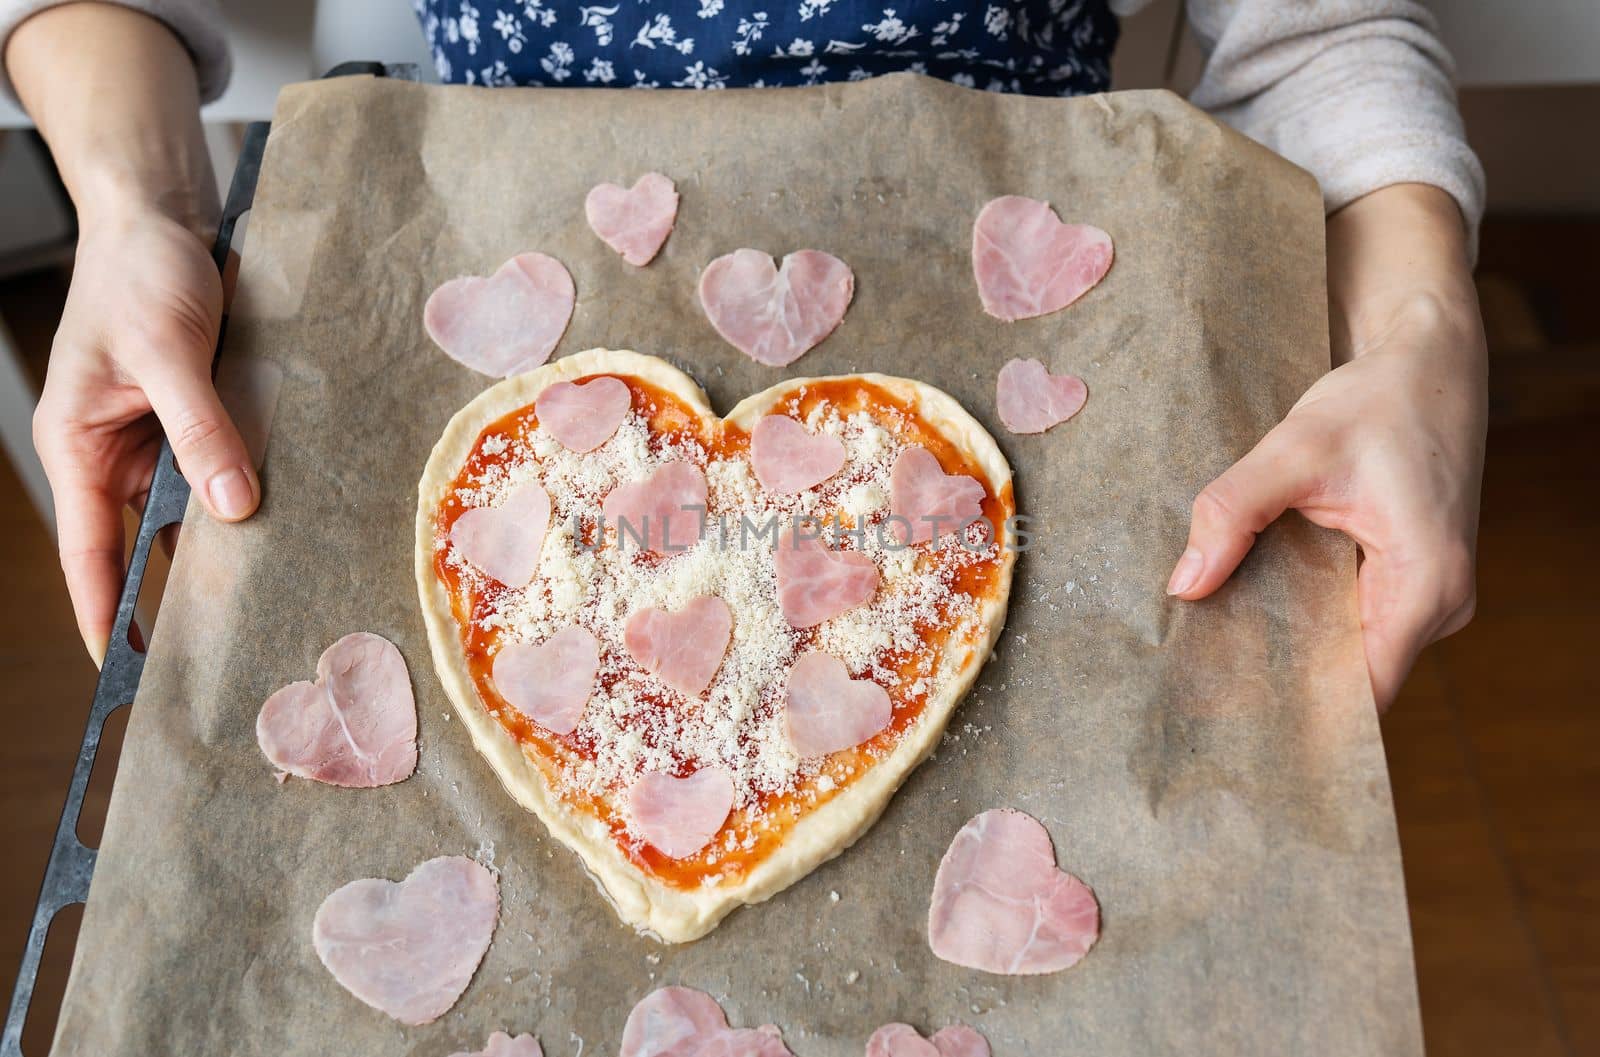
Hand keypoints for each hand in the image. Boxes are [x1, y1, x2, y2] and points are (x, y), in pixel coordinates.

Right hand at [32, 207, 258, 664]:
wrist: (165, 217)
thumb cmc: (142, 272)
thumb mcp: (167, 350)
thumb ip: (199, 427)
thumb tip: (231, 506)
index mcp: (79, 446)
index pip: (87, 552)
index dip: (107, 612)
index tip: (129, 668)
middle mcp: (116, 454)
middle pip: (143, 543)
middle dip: (179, 591)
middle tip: (226, 649)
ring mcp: (160, 440)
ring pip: (192, 512)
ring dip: (227, 542)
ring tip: (271, 597)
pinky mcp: (200, 421)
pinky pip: (224, 473)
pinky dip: (249, 496)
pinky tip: (292, 524)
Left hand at [1166, 185, 1486, 709]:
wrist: (1430, 359)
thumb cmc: (1380, 399)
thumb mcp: (1295, 448)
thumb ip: (1233, 512)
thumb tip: (1182, 586)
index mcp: (1427, 584)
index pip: (1361, 690)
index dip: (1297, 712)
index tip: (1227, 719)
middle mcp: (1441, 604)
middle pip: (1352, 676)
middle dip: (1280, 683)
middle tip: (1197, 692)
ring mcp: (1430, 595)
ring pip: (1350, 648)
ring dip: (1290, 648)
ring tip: (1211, 655)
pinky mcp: (1411, 578)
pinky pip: (1354, 618)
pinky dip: (1305, 618)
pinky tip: (1249, 611)